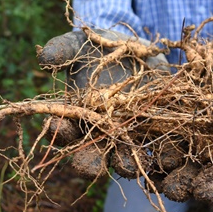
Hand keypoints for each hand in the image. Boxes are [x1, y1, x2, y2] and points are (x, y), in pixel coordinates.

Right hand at [37, 29, 167, 178]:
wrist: (140, 48)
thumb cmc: (102, 44)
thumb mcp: (81, 43)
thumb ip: (63, 49)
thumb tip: (43, 56)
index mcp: (79, 113)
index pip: (65, 127)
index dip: (59, 130)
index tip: (57, 126)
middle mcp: (102, 130)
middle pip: (92, 153)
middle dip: (89, 163)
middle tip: (88, 168)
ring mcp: (130, 133)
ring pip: (125, 157)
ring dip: (126, 166)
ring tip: (131, 168)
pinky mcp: (157, 131)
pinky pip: (160, 152)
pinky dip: (163, 161)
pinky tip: (169, 163)